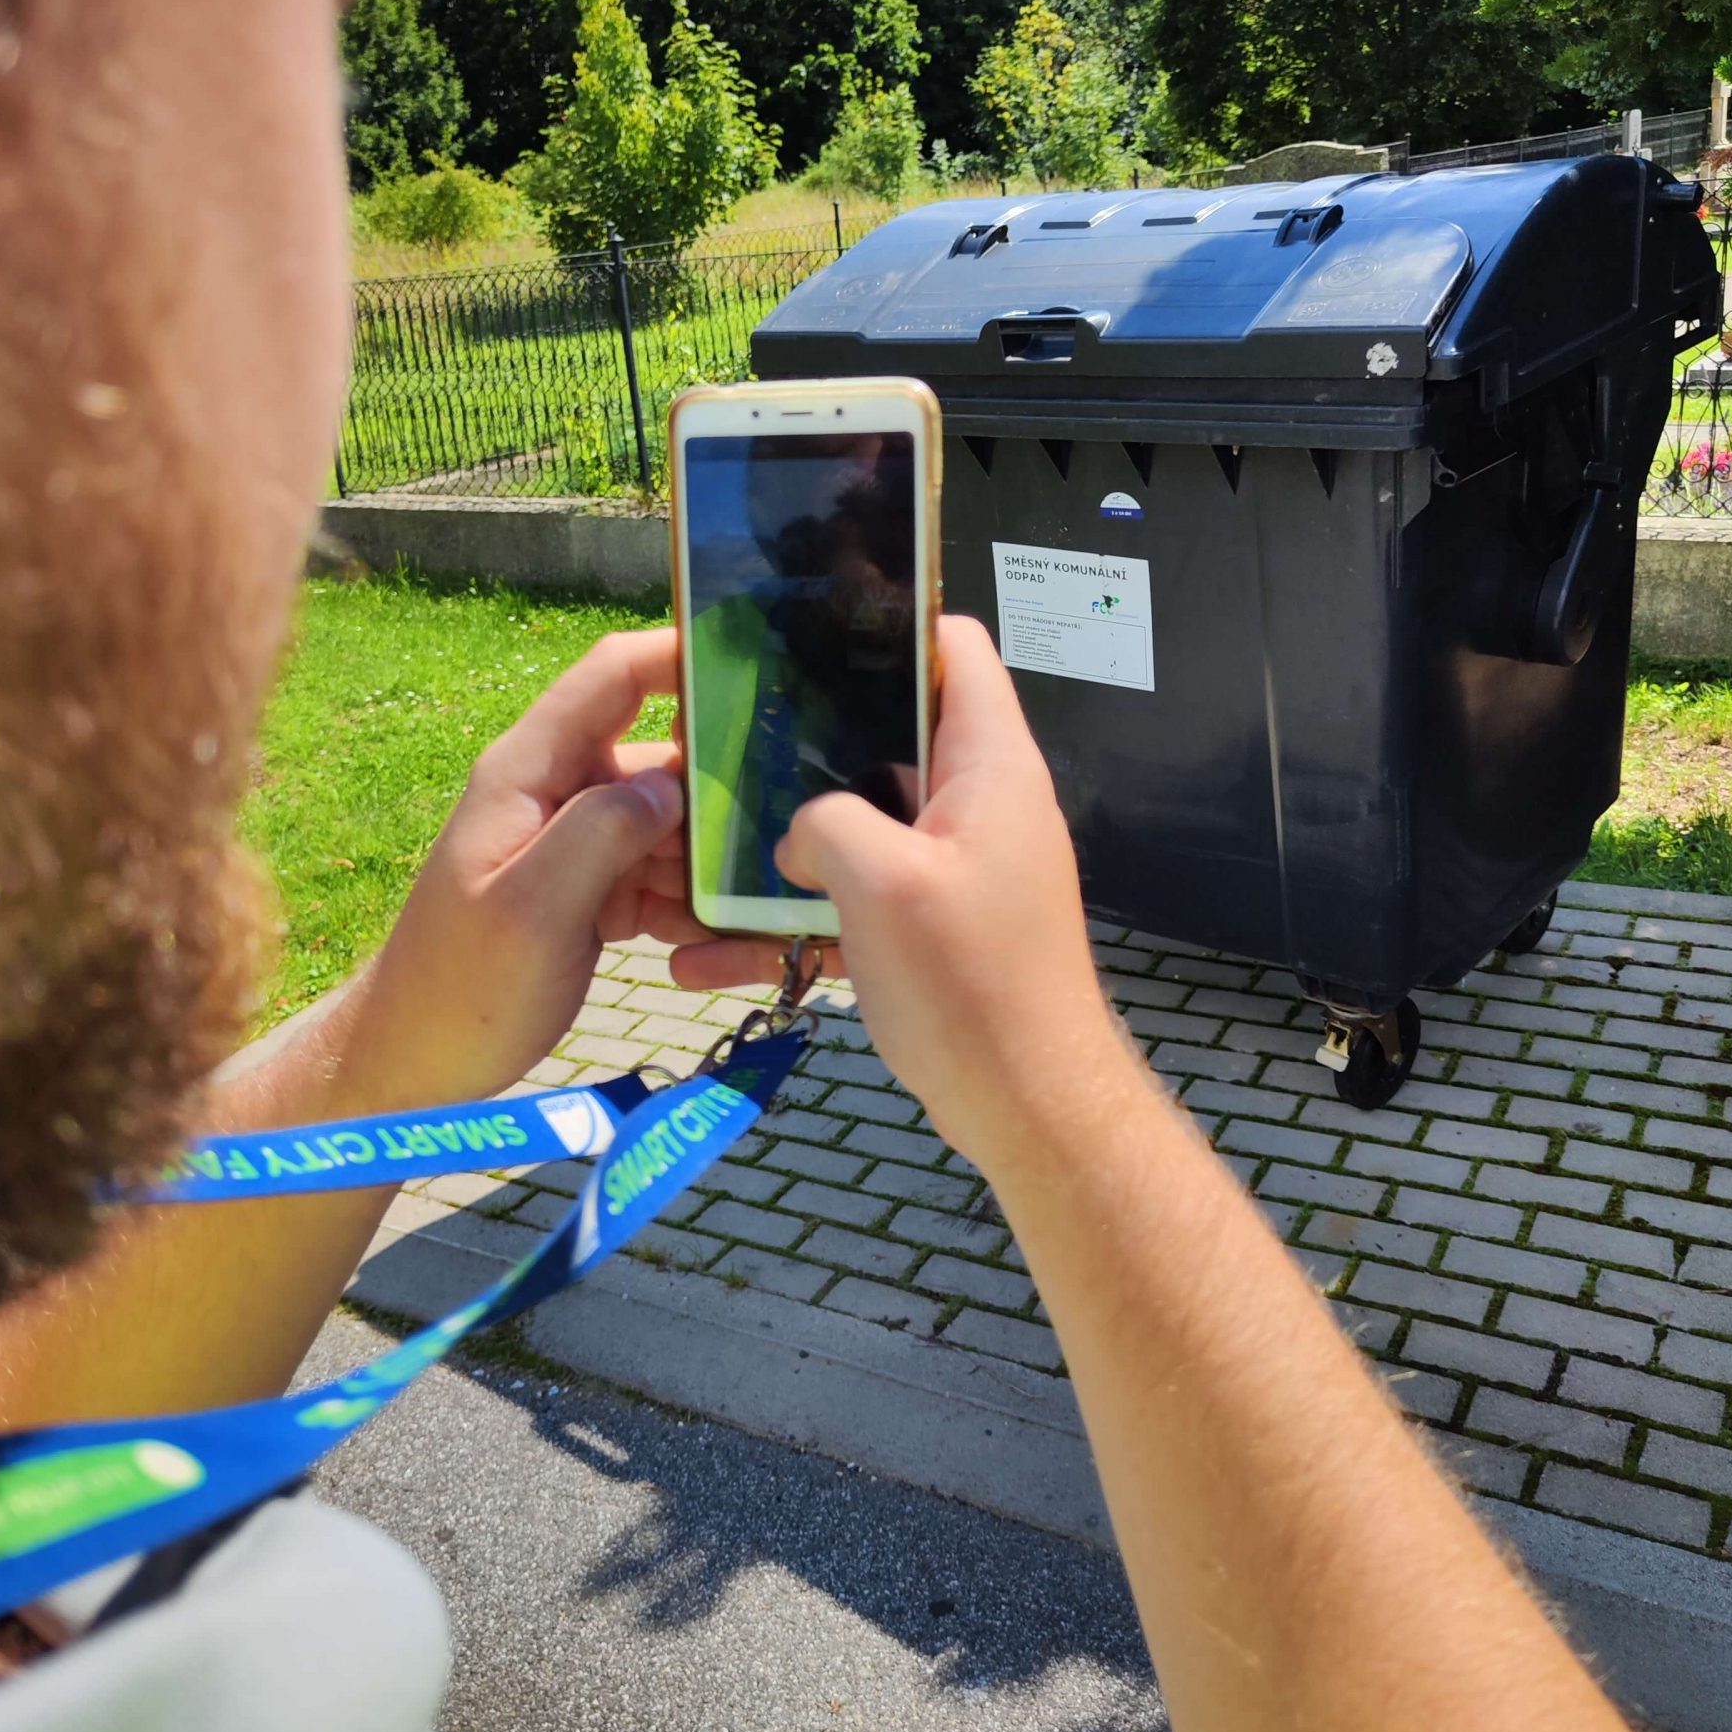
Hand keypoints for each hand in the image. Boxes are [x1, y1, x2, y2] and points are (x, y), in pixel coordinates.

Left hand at [328, 627, 783, 1112]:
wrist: (419, 1065)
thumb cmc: (461, 990)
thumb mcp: (530, 910)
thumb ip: (599, 834)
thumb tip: (670, 781)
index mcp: (528, 772)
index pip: (612, 677)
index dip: (681, 655)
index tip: (761, 663)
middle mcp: (556, 793)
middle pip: (660, 755)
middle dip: (721, 788)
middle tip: (786, 830)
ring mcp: (575, 843)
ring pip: (671, 823)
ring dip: (711, 862)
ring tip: (753, 906)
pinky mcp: (591, 891)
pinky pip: (662, 876)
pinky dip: (690, 906)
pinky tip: (711, 947)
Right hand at [678, 618, 1139, 1180]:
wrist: (1030, 1108)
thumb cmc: (971, 982)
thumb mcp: (882, 880)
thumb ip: (826, 820)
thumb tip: (799, 833)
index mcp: (990, 763)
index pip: (953, 647)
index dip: (888, 623)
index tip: (805, 631)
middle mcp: (980, 802)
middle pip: (891, 732)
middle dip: (809, 737)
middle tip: (726, 736)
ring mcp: (956, 867)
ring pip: (862, 824)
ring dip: (789, 840)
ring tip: (702, 844)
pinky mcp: (932, 927)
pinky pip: (856, 901)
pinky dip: (798, 917)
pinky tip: (715, 952)